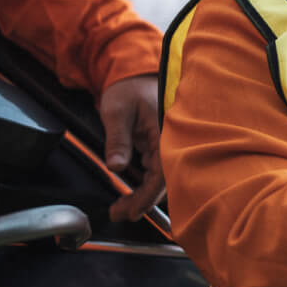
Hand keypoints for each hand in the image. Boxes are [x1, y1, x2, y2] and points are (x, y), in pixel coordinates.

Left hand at [99, 73, 165, 221]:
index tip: (133, 210)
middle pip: (163, 179)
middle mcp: (171, 138)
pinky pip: (155, 170)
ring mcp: (166, 142)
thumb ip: (117, 139)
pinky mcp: (159, 144)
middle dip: (143, 201)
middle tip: (119, 213)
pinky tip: (130, 194)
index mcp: (167, 130)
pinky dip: (143, 185)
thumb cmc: (127, 88)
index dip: (149, 194)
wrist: (133, 73)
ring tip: (120, 208)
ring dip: (142, 195)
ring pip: (159, 177)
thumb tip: (115, 166)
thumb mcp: (117, 111)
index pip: (163, 170)